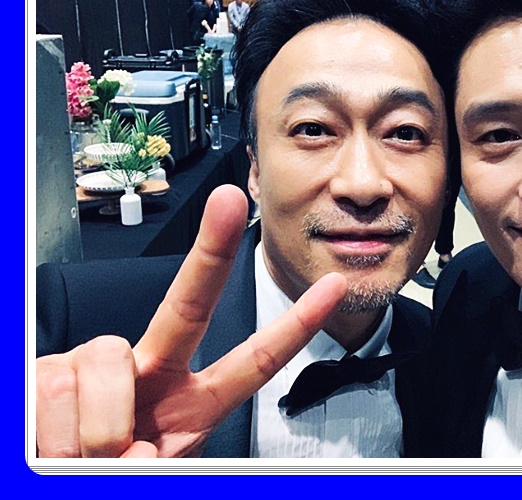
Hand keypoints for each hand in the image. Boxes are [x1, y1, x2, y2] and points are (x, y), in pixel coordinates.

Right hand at [36, 185, 348, 457]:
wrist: (41, 487)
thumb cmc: (99, 480)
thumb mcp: (143, 478)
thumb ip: (151, 465)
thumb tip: (136, 453)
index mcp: (187, 406)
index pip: (252, 362)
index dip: (294, 326)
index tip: (330, 289)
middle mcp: (146, 374)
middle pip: (186, 304)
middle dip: (212, 250)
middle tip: (229, 201)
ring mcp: (94, 367)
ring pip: (106, 363)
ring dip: (93, 431)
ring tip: (75, 457)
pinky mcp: (45, 370)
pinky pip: (57, 383)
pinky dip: (54, 431)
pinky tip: (50, 443)